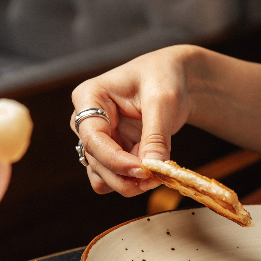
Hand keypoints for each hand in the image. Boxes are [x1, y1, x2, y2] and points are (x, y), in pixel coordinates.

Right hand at [70, 46, 193, 195]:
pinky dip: (133, 181)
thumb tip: (152, 167)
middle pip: (96, 162)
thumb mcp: (163, 100)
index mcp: (89, 97)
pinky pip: (115, 178)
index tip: (143, 170)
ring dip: (128, 183)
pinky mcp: (112, 153)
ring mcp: (98, 140)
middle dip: (126, 176)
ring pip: (103, 177)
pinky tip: (152, 169)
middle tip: (158, 177)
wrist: (174, 79)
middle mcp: (86, 121)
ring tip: (157, 173)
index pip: (93, 138)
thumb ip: (156, 135)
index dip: (116, 160)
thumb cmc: (164, 77)